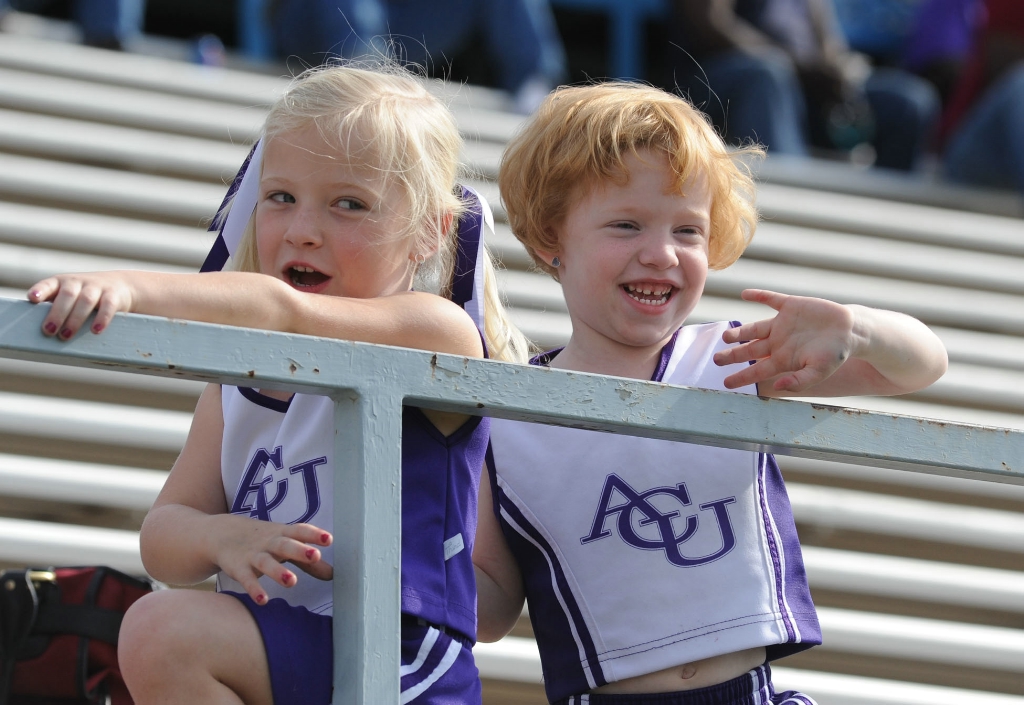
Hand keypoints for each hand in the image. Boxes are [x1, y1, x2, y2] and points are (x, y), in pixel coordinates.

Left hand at [27, 271, 136, 339]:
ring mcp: (97, 287)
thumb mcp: (68, 297)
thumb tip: (33, 331)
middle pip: (67, 294)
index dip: (40, 290)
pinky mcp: (113, 295)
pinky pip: (108, 305)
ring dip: (75, 319)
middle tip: (49, 331)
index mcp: (61, 282)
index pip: (48, 284)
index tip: (32, 298)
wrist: (119, 285)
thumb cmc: (83, 296)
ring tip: (66, 336)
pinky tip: (95, 331)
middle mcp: (78, 282)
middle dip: (57, 313)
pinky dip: (102, 318)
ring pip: (86, 300)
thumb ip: (53, 308)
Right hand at [208, 514, 333, 604]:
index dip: (314, 534)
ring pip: (266, 562)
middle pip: (285, 545)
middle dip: (299, 550)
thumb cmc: (264, 541)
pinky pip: (247, 579)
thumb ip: (309, 562)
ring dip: (278, 571)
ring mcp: (253, 555)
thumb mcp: (286, 545)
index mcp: (283, 533)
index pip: (300, 531)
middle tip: (315, 555)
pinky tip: (263, 600)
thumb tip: (333, 575)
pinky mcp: (239, 569)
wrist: (221, 534)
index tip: (328, 539)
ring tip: (292, 582)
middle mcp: (269, 543)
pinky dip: (254, 589)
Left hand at [714, 289, 858, 393]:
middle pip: (749, 349)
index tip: (725, 384)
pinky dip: (759, 295)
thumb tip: (779, 387)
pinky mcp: (790, 306)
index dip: (741, 377)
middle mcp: (777, 342)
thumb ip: (800, 381)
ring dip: (739, 331)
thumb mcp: (819, 371)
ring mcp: (782, 324)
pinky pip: (770, 299)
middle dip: (732, 355)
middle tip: (715, 360)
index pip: (756, 370)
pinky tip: (745, 294)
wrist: (851, 330)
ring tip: (725, 336)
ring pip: (754, 328)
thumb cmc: (836, 354)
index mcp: (782, 359)